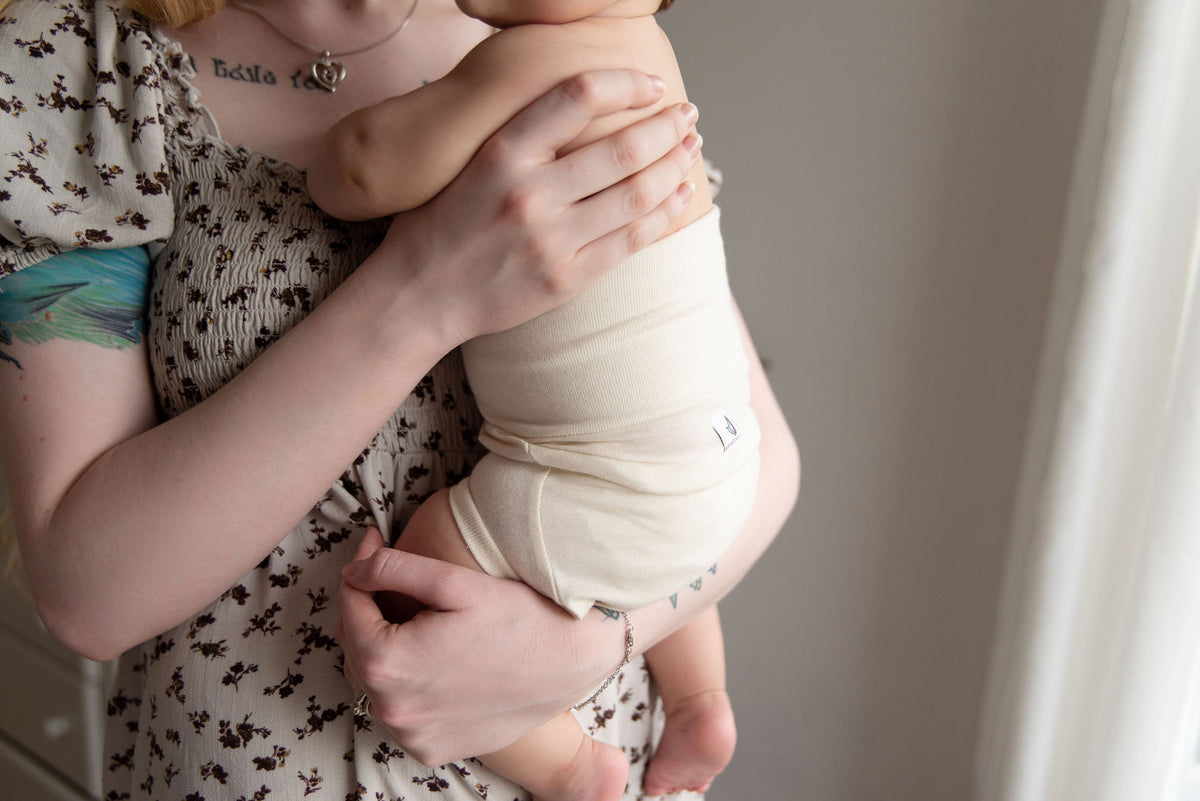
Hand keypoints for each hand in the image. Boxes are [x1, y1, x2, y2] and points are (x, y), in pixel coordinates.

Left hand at [337, 527, 623, 765]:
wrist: (571, 662)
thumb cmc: (518, 616)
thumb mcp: (455, 583)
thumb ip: (393, 569)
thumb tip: (354, 570)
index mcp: (390, 663)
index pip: (350, 607)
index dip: (358, 568)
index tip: (374, 540)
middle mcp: (393, 709)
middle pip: (355, 647)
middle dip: (365, 606)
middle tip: (384, 571)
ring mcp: (412, 736)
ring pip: (373, 683)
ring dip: (379, 646)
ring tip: (405, 612)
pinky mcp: (432, 749)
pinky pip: (399, 713)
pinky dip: (400, 685)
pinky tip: (424, 657)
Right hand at [374, 69, 701, 346]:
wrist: (416, 297)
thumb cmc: (439, 226)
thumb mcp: (465, 163)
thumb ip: (519, 136)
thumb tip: (579, 104)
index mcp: (500, 153)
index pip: (577, 96)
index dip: (625, 84)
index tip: (651, 84)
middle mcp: (528, 194)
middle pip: (622, 149)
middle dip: (667, 128)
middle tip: (688, 116)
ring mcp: (550, 240)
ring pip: (636, 194)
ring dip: (675, 166)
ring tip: (692, 150)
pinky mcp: (566, 279)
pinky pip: (631, 240)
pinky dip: (664, 213)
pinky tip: (680, 195)